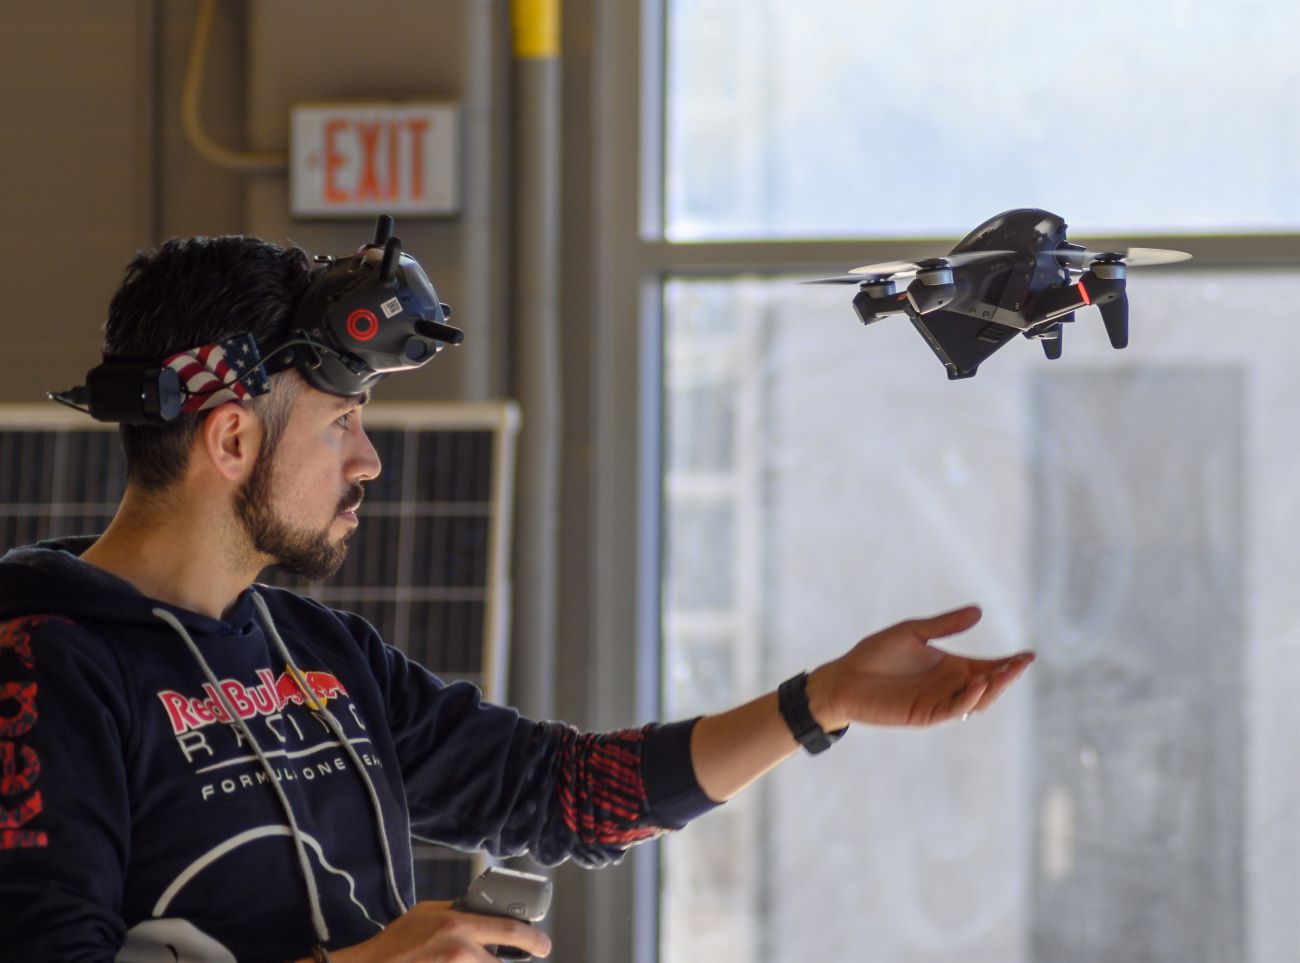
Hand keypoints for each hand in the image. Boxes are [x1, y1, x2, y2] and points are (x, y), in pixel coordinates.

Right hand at [327, 900, 551, 962]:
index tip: (544, 946)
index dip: (535, 941)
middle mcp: (460, 951)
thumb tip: (488, 910)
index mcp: (458, 925)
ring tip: (473, 960)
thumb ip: (458, 910)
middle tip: (514, 959)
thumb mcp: (428, 911)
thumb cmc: (397, 940)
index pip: (511, 932)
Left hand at [807, 606, 1032, 729]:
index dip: (1009, 663)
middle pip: (989, 684)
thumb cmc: (875, 654)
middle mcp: (950, 686)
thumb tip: (979, 611)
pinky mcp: (925, 714)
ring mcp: (939, 702)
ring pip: (976, 701)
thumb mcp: (912, 632)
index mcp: (951, 667)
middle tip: (1022, 663)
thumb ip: (944, 625)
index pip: (988, 666)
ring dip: (993, 689)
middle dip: (1007, 675)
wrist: (844, 678)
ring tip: (1005, 673)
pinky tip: (977, 684)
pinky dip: (968, 699)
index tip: (1029, 655)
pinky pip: (953, 710)